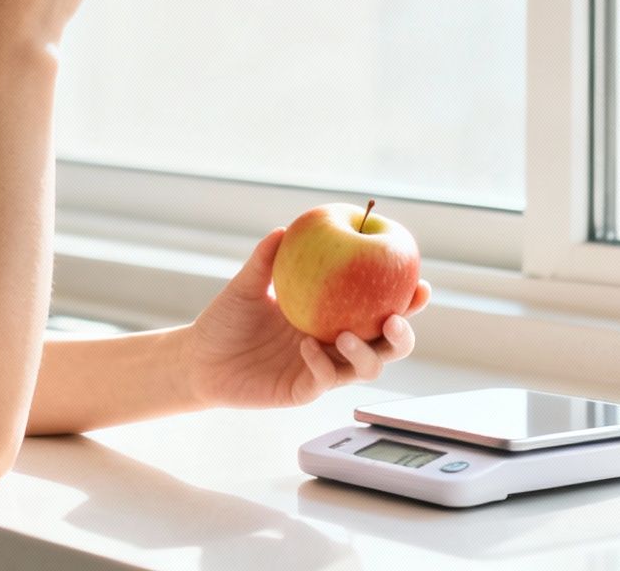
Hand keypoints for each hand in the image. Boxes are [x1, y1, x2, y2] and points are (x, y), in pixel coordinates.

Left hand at [178, 228, 431, 410]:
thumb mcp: (246, 285)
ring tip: (344, 335)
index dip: (406, 302)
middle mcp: (334, 344)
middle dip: (401, 335)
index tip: (420, 284)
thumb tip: (285, 229)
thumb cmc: (225, 320)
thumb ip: (266, 260)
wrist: (199, 358)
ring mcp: (322, 369)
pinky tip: (307, 347)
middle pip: (387, 346)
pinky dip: (322, 364)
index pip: (379, 308)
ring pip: (365, 369)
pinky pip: (325, 380)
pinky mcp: (303, 390)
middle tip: (393, 318)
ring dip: (364, 353)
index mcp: (333, 316)